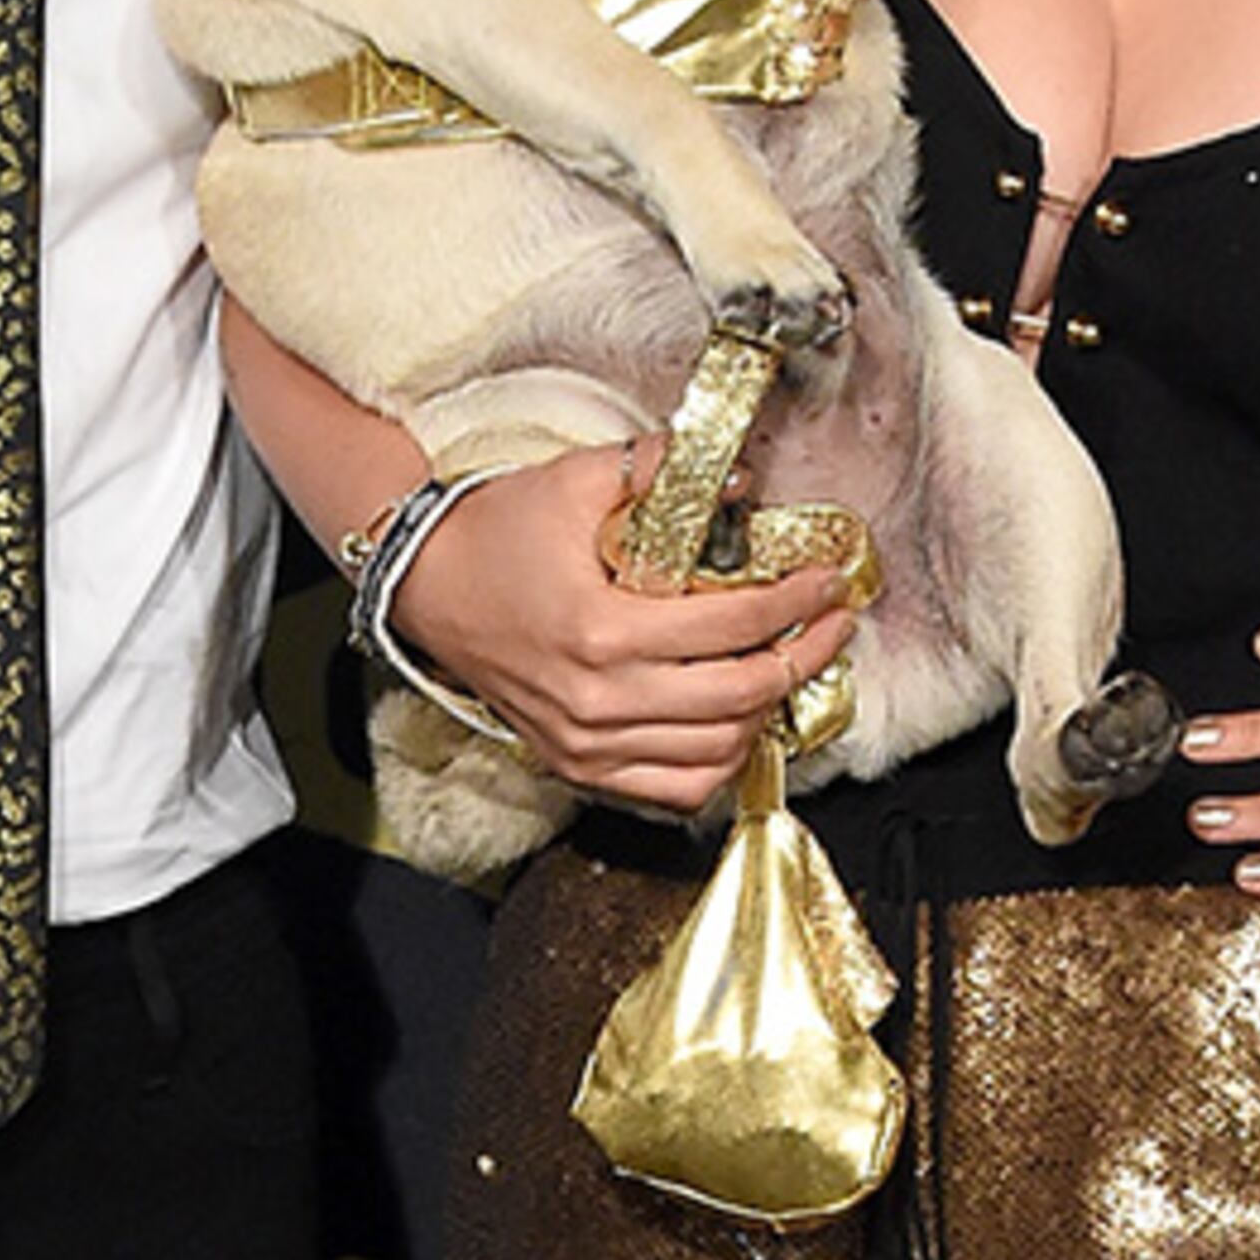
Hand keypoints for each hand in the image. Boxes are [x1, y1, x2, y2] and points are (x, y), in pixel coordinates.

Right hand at [398, 444, 864, 818]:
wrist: (426, 585)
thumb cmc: (495, 534)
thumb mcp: (576, 480)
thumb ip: (659, 470)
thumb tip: (740, 479)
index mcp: (603, 630)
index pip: (734, 624)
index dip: (797, 603)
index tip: (828, 583)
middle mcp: (599, 700)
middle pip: (740, 695)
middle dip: (804, 657)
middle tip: (834, 626)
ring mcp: (588, 742)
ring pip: (716, 752)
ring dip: (767, 712)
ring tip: (788, 668)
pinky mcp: (577, 764)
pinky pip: (674, 789)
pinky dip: (719, 763)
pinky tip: (737, 722)